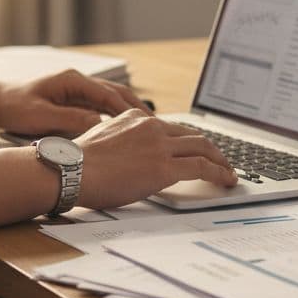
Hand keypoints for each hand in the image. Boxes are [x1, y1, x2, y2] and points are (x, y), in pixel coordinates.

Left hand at [0, 69, 149, 136]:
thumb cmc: (15, 108)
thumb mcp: (42, 117)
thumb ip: (71, 120)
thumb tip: (99, 124)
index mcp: (72, 80)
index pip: (109, 95)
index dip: (128, 111)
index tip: (145, 125)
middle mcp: (78, 82)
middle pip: (117, 93)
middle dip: (137, 109)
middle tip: (156, 126)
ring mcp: (77, 90)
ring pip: (111, 99)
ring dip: (129, 112)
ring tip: (147, 129)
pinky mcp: (73, 100)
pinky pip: (101, 106)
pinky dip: (115, 116)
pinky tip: (124, 130)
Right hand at [74, 110, 236, 209]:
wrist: (70, 171)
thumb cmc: (77, 163)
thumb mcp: (103, 139)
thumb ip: (123, 142)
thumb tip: (131, 158)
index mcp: (136, 117)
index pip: (171, 127)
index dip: (187, 141)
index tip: (195, 149)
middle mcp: (151, 126)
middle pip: (193, 134)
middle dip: (211, 148)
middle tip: (220, 161)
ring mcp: (159, 145)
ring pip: (203, 147)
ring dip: (220, 161)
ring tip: (228, 173)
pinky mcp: (164, 167)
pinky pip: (202, 167)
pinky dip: (219, 173)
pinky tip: (226, 180)